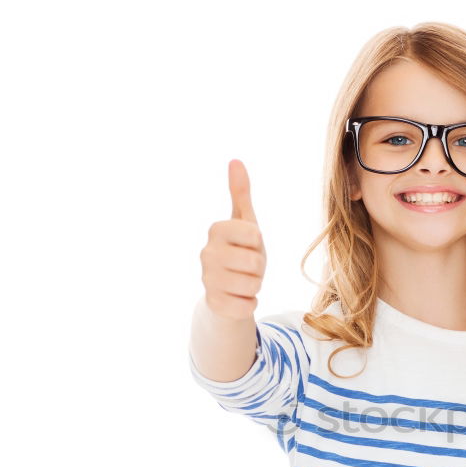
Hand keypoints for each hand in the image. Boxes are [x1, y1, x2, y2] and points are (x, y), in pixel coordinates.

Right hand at [199, 159, 266, 319]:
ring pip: (253, 285)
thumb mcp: (245, 222)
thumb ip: (241, 193)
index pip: (254, 235)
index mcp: (216, 230)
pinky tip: (238, 297)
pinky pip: (248, 305)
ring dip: (255, 286)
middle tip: (247, 267)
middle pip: (255, 262)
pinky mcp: (214, 304)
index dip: (258, 243)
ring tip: (243, 281)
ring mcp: (207, 280)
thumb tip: (235, 161)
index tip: (248, 245)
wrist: (228, 289)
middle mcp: (207, 253)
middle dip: (259, 267)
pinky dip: (250, 303)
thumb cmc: (240, 251)